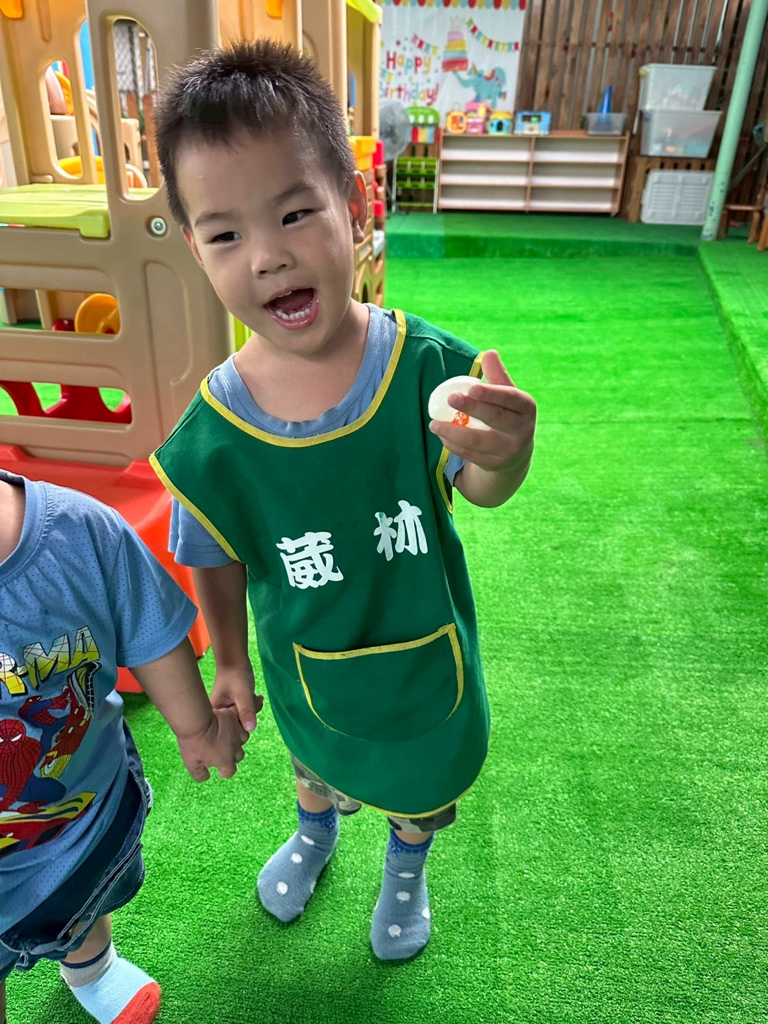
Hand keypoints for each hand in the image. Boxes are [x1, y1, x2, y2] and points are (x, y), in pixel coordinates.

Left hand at [177, 707, 248, 781]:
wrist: (195, 719)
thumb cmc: (193, 742)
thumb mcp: (192, 763)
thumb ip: (200, 774)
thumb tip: (206, 777)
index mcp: (225, 760)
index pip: (230, 771)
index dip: (224, 772)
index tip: (219, 771)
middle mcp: (234, 748)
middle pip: (239, 756)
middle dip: (232, 757)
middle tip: (221, 753)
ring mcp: (236, 732)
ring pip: (243, 740)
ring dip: (237, 741)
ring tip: (227, 738)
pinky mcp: (234, 719)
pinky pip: (240, 724)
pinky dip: (236, 726)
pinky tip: (228, 726)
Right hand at [211, 665, 263, 733]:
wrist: (235, 662)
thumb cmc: (236, 675)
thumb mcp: (242, 693)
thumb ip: (246, 710)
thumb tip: (251, 728)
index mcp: (213, 717)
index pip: (229, 734)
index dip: (241, 726)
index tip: (244, 708)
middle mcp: (217, 718)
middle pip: (237, 730)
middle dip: (247, 717)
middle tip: (247, 699)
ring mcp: (225, 715)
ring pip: (243, 723)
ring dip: (250, 711)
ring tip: (249, 696)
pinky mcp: (232, 711)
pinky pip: (244, 717)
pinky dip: (251, 709)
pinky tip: (251, 697)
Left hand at [429, 350, 535, 472]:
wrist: (515, 451)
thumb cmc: (507, 413)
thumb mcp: (507, 395)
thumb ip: (497, 376)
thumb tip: (490, 353)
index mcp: (527, 408)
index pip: (510, 398)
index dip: (491, 393)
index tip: (471, 388)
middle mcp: (522, 430)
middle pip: (495, 418)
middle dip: (472, 408)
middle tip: (451, 399)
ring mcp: (509, 450)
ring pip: (478, 441)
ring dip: (453, 432)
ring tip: (433, 423)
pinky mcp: (494, 464)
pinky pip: (470, 455)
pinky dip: (453, 445)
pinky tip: (441, 435)